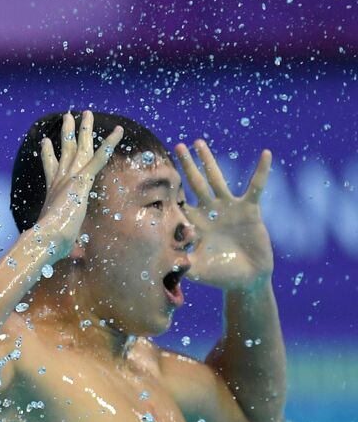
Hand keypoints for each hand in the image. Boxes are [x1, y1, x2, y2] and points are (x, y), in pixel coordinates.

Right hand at [33, 110, 123, 262]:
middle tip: (68, 116)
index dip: (47, 154)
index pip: (51, 167)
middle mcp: (58, 180)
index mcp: (52, 192)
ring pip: (79, 147)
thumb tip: (56, 261)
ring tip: (86, 112)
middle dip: (67, 133)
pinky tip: (118, 131)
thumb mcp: (56, 241)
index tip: (44, 142)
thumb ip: (58, 244)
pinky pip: (99, 158)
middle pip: (64, 150)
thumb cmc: (47, 246)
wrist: (44, 242)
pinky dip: (109, 144)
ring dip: (84, 129)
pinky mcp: (81, 182)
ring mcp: (69, 179)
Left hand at [175, 140, 273, 291]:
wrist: (247, 278)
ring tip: (198, 142)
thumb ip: (182, 264)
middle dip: (186, 166)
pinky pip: (256, 187)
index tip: (155, 176)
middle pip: (194, 184)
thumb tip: (169, 262)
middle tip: (176, 146)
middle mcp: (209, 212)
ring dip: (208, 160)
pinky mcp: (249, 210)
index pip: (178, 204)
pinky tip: (266, 154)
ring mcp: (228, 208)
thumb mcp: (197, 270)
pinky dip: (261, 172)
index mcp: (194, 224)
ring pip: (216, 179)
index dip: (169, 192)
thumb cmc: (219, 275)